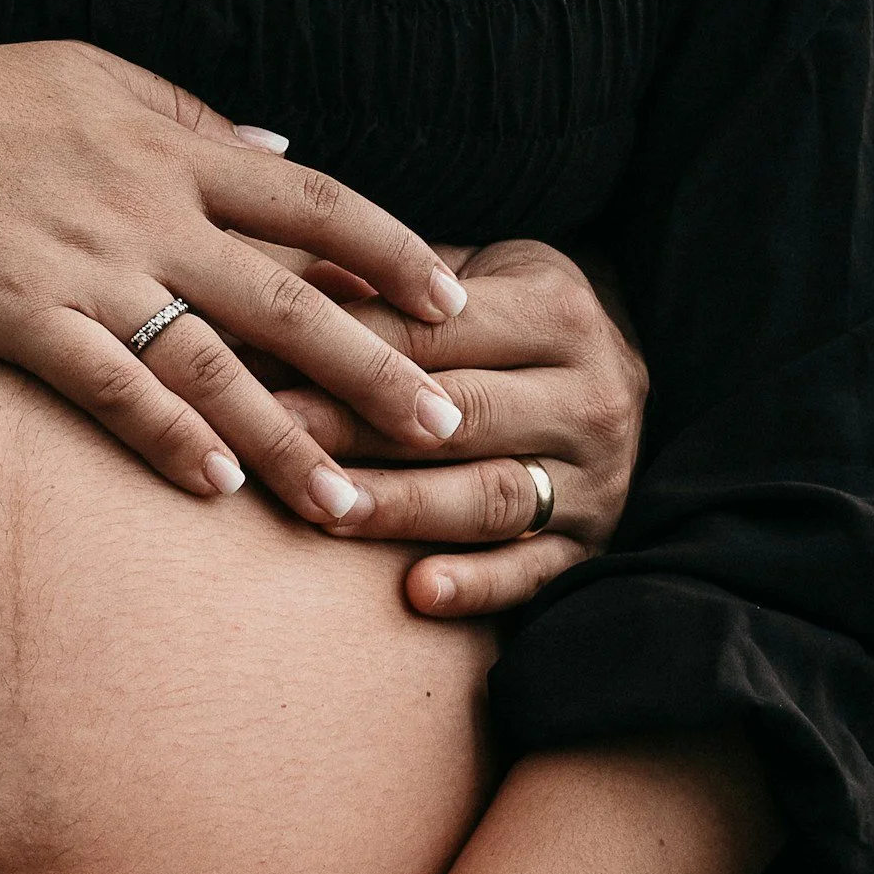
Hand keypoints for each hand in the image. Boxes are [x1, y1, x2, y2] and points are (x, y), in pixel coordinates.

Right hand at [0, 40, 469, 525]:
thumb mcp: (97, 77)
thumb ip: (193, 118)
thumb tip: (279, 150)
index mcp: (176, 150)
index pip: (316, 205)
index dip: (394, 254)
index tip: (456, 306)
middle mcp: (150, 214)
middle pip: (289, 301)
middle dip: (376, 371)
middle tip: (446, 431)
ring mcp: (89, 273)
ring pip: (213, 366)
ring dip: (286, 440)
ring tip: (345, 505)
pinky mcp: (24, 320)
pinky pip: (111, 390)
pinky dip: (167, 438)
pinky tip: (216, 488)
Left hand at [259, 240, 648, 616]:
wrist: (616, 376)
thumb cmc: (508, 323)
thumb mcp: (470, 280)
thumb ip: (389, 286)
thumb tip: (287, 287)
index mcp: (560, 311)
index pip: (437, 333)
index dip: (343, 346)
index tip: (257, 363)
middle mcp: (592, 393)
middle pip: (462, 416)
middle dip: (358, 427)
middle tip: (273, 436)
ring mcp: (599, 477)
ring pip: (492, 495)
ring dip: (405, 506)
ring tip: (328, 512)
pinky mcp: (594, 545)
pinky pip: (536, 573)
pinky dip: (479, 585)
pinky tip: (418, 592)